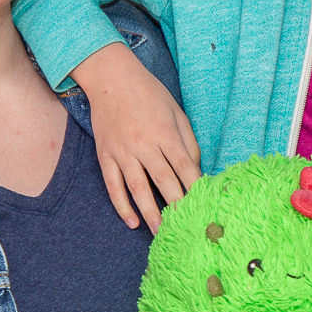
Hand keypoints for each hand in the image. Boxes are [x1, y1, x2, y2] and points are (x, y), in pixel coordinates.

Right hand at [70, 43, 201, 230]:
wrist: (111, 78)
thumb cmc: (149, 94)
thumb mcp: (176, 112)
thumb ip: (188, 141)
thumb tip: (195, 170)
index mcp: (165, 133)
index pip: (185, 167)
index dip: (196, 189)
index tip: (206, 207)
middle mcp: (144, 144)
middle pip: (164, 181)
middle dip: (177, 206)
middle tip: (187, 229)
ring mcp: (122, 151)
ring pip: (137, 188)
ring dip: (150, 213)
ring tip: (160, 233)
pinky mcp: (105, 155)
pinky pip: (113, 185)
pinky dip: (121, 205)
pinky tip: (131, 221)